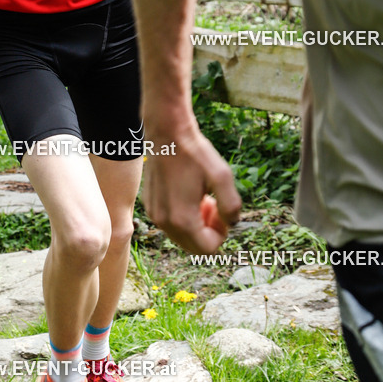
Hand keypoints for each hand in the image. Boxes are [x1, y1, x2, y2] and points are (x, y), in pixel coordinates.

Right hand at [142, 119, 240, 253]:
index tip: (221, 210)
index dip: (221, 233)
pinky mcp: (150, 205)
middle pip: (193, 247)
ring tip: (201, 198)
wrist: (167, 132)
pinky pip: (170, 224)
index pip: (207, 248)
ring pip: (181, 237)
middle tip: (212, 205)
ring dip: (195, 225)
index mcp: (183, 219)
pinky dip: (182, 217)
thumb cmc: (195, 153)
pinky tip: (187, 194)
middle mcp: (165, 222)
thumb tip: (231, 223)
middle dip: (208, 232)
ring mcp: (155, 214)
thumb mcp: (222, 176)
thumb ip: (232, 206)